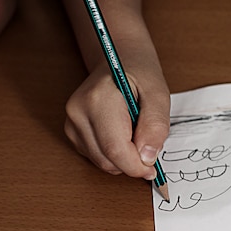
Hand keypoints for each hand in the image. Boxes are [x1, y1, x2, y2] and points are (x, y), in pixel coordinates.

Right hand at [63, 60, 169, 179]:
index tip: (154, 170)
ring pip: (101, 162)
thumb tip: (147, 157)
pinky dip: (114, 155)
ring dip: (124, 160)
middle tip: (150, 148)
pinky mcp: (72, 131)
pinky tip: (124, 134)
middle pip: (106, 159)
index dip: (136, 166)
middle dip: (132, 163)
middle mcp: (78, 112)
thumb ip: (156, 126)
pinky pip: (97, 157)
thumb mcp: (158, 94)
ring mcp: (72, 122)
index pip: (115, 148)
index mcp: (98, 100)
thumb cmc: (139, 73)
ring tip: (136, 134)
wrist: (117, 60)